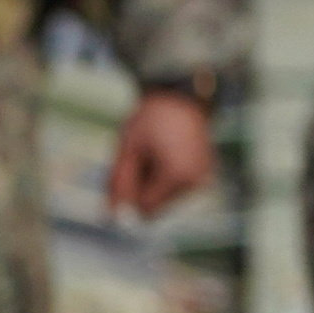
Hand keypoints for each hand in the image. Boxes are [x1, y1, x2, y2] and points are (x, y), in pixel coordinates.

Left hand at [106, 85, 219, 220]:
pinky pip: (176, 189)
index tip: (130, 166)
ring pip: (164, 200)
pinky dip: (165, 178)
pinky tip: (166, 155)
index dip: (130, 193)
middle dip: (141, 188)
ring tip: (156, 153)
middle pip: (155, 207)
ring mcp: (202, 179)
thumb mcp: (127, 149)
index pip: (144, 209)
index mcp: (176, 176)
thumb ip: (118, 184)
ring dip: (152, 183)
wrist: (182, 96)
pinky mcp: (205, 175)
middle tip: (142, 157)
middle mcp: (194, 182)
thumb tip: (108, 216)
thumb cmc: (151, 119)